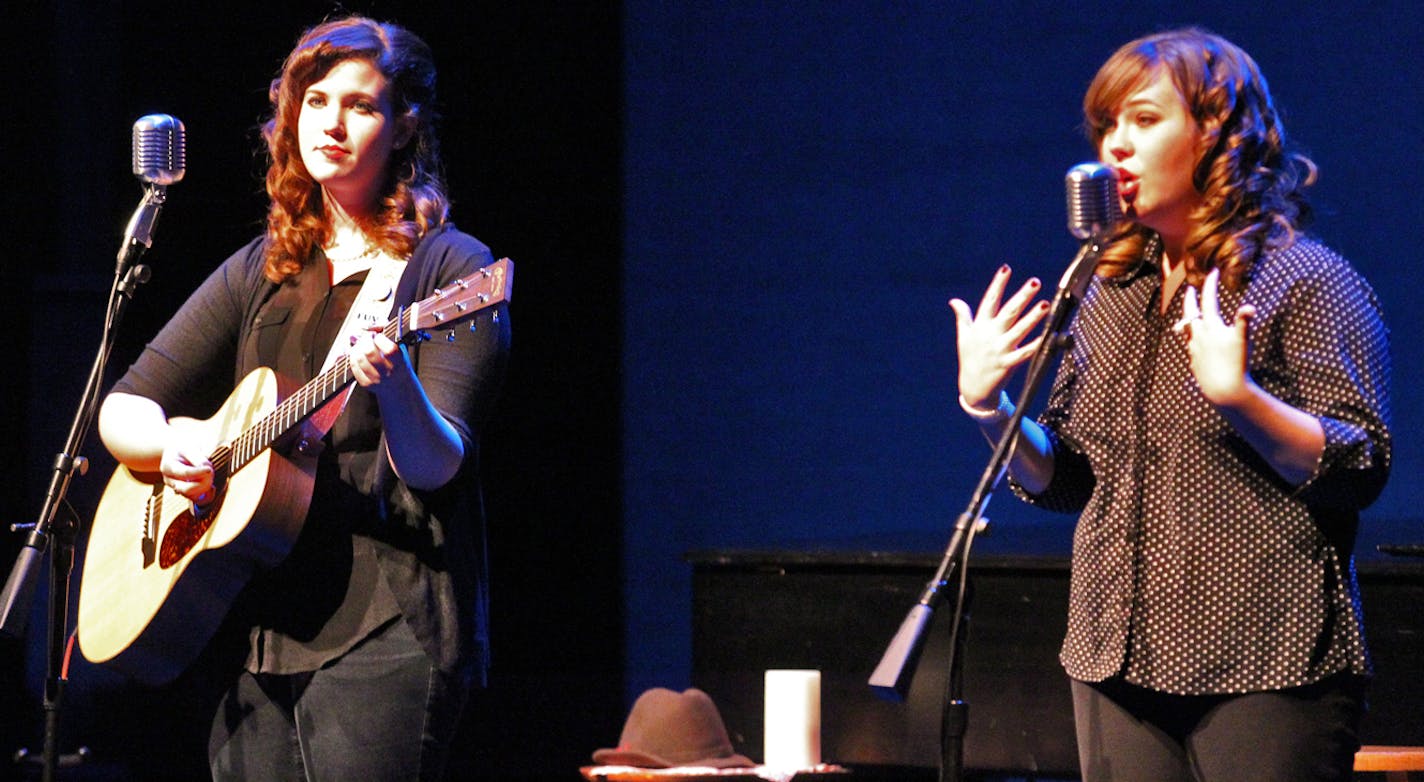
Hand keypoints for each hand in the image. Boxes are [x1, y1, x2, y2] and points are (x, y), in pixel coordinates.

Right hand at [159, 420, 214, 503]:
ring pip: (193, 496)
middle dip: (204, 482)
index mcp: (168, 466)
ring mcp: (176, 488)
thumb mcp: (189, 446)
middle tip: (211, 471)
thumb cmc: (184, 447)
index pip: (184, 473)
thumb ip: (199, 457)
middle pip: (187, 489)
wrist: (176, 451)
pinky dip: (207, 497)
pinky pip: (197, 501)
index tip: (209, 469)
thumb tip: (209, 468)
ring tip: (210, 476)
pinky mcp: (185, 493)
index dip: (198, 472)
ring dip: (206, 488)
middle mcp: (170, 480)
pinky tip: (212, 488)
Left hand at [347, 329, 410, 390]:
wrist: (400, 386)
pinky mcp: (366, 384)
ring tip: (361, 345)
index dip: (380, 339)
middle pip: (370, 353)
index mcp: (400, 362)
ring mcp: (376, 379)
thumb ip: (387, 333)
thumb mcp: (400, 347)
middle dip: (365, 340)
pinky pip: (354, 368)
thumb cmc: (399, 363)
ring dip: (357, 348)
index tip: (378, 336)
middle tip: (367, 338)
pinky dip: (353, 358)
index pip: (389, 350)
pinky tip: (357, 354)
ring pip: (359, 359)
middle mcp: (388, 371)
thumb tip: (371, 327)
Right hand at [948, 265, 1049, 408]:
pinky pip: (1025, 353)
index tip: (1006, 268)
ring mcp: (999, 350)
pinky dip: (1035, 345)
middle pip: (1008, 312)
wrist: (973, 389)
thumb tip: (954, 301)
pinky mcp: (1008, 364)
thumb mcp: (964, 337)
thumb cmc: (970, 359)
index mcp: (980, 326)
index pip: (989, 301)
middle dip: (1022, 296)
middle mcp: (990, 336)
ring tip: (1045, 304)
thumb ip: (963, 317)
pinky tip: (1047, 336)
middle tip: (1035, 282)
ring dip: (1032, 318)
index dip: (998, 284)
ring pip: (1019, 330)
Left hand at [1179, 267, 1256, 406]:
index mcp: (1210, 327)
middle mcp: (1199, 336)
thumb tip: (1249, 307)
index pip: (1208, 300)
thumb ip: (1244, 322)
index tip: (1213, 272)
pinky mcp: (1194, 361)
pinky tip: (1193, 338)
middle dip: (1190, 299)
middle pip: (1190, 312)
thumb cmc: (1236, 364)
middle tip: (1190, 289)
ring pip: (1186, 328)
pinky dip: (1190, 335)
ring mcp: (1194, 349)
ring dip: (1188, 317)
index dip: (1210, 285)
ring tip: (1189, 313)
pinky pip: (1189, 344)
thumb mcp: (1243, 340)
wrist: (1223, 390)